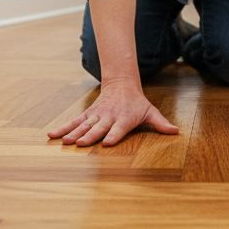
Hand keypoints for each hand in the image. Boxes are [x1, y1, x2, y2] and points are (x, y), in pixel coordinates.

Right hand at [47, 80, 179, 146]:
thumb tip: (176, 131)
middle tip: (80, 144)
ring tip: (64, 142)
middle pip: (98, 128)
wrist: (121, 84)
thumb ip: (160, 123)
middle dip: (89, 136)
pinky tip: (52, 135)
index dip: (113, 135)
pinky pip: (74, 122)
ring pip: (84, 125)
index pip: (118, 129)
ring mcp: (96, 116)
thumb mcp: (150, 111)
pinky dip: (63, 128)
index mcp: (124, 119)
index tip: (107, 142)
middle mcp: (108, 118)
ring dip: (73, 133)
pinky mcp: (88, 115)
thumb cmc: (137, 103)